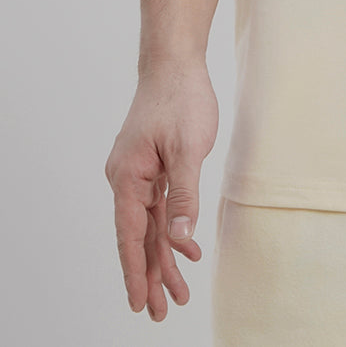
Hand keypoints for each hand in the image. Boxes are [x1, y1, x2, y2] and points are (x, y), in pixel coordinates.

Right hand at [104, 60, 218, 319]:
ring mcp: (138, 173)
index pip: (130, 234)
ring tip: (178, 294)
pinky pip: (159, 207)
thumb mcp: (189, 148)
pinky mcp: (152, 166)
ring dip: (163, 258)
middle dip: (151, 275)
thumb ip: (184, 194)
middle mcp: (126, 179)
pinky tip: (185, 250)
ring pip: (149, 225)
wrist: (175, 63)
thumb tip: (179, 237)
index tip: (140, 303)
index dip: (135, 271)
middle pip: (137, 237)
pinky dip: (171, 229)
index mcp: (127, 177)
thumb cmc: (181, 99)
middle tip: (162, 312)